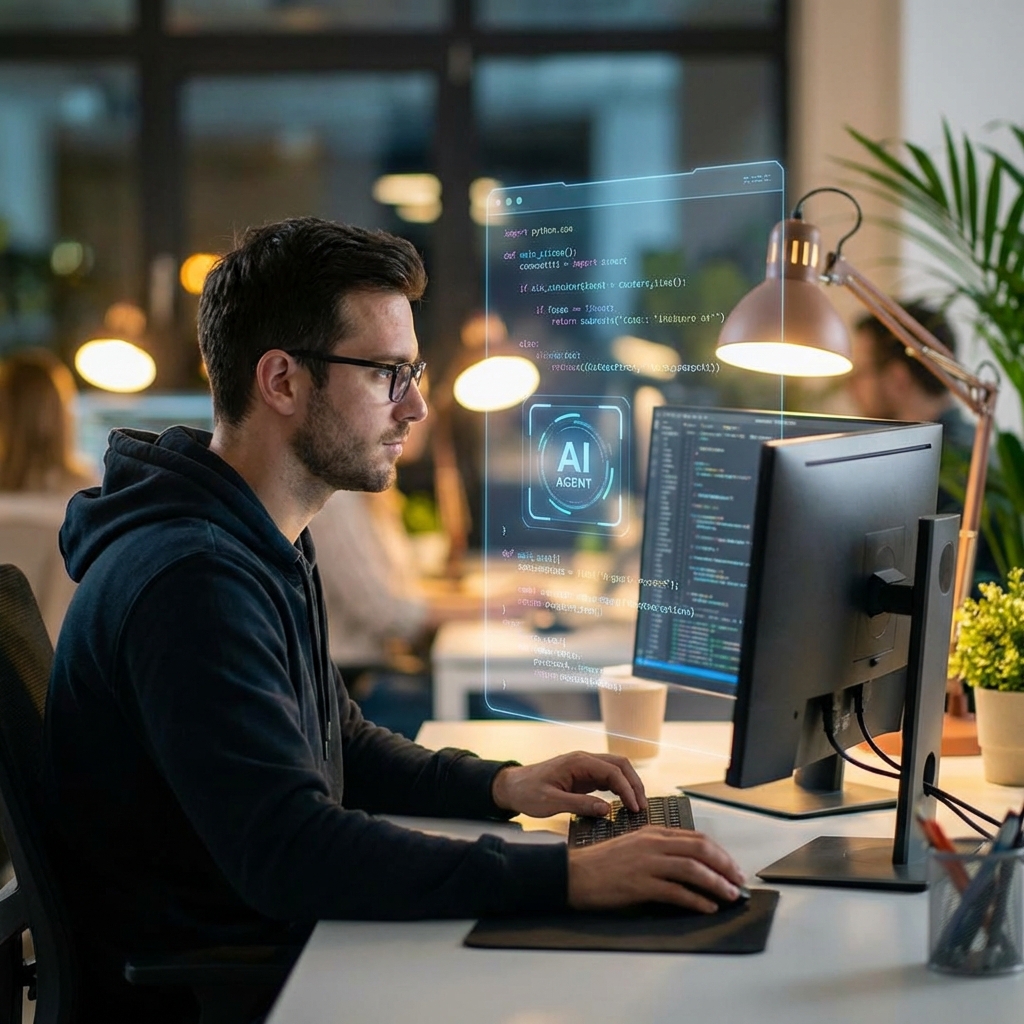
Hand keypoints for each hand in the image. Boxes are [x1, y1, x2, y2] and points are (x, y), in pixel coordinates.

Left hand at [491, 751, 645, 817]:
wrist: (511, 787)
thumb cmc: (528, 793)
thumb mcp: (551, 802)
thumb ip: (579, 805)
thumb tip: (607, 809)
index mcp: (578, 762)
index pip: (612, 771)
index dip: (627, 789)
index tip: (636, 808)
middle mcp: (584, 760)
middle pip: (620, 765)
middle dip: (634, 784)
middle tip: (642, 807)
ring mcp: (585, 767)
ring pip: (616, 770)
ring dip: (629, 785)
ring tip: (637, 806)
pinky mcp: (583, 776)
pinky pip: (607, 778)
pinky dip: (619, 788)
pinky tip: (624, 803)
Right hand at [567, 828, 745, 913]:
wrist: (574, 874)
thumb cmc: (602, 864)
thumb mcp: (633, 847)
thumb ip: (659, 850)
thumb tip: (688, 865)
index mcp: (652, 832)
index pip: (696, 837)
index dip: (719, 852)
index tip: (731, 865)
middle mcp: (652, 843)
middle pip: (700, 848)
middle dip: (725, 865)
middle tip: (738, 880)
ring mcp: (647, 863)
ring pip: (693, 868)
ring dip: (717, 883)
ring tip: (730, 895)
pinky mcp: (640, 884)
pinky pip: (676, 891)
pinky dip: (696, 900)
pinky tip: (707, 907)